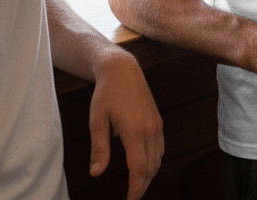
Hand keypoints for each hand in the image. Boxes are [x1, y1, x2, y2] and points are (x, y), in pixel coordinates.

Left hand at [88, 50, 163, 199]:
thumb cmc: (106, 94)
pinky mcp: (158, 120)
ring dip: (149, 175)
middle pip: (151, 167)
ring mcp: (156, 124)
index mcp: (134, 130)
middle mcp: (149, 128)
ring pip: (158, 158)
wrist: (123, 70)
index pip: (139, 168)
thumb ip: (98, 148)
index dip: (135, 188)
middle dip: (142, 186)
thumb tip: (96, 173)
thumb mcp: (97, 120)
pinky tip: (144, 166)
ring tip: (136, 186)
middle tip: (131, 198)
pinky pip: (160, 147)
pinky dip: (154, 161)